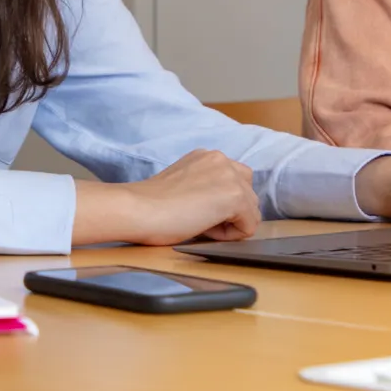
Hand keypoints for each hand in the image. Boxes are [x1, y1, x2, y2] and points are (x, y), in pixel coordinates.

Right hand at [75, 150, 260, 245]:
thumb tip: (224, 208)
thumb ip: (205, 186)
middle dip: (230, 212)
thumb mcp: (184, 184)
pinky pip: (250, 225)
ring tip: (199, 222)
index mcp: (207, 156)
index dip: (218, 203)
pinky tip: (204, 228)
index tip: (193, 208)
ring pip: (251, 210)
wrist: (139, 210)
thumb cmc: (151, 206)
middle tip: (197, 218)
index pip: (233, 181)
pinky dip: (230, 235)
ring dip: (230, 223)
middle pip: (248, 194)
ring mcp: (230, 176)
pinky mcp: (235, 196)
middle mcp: (221, 159)